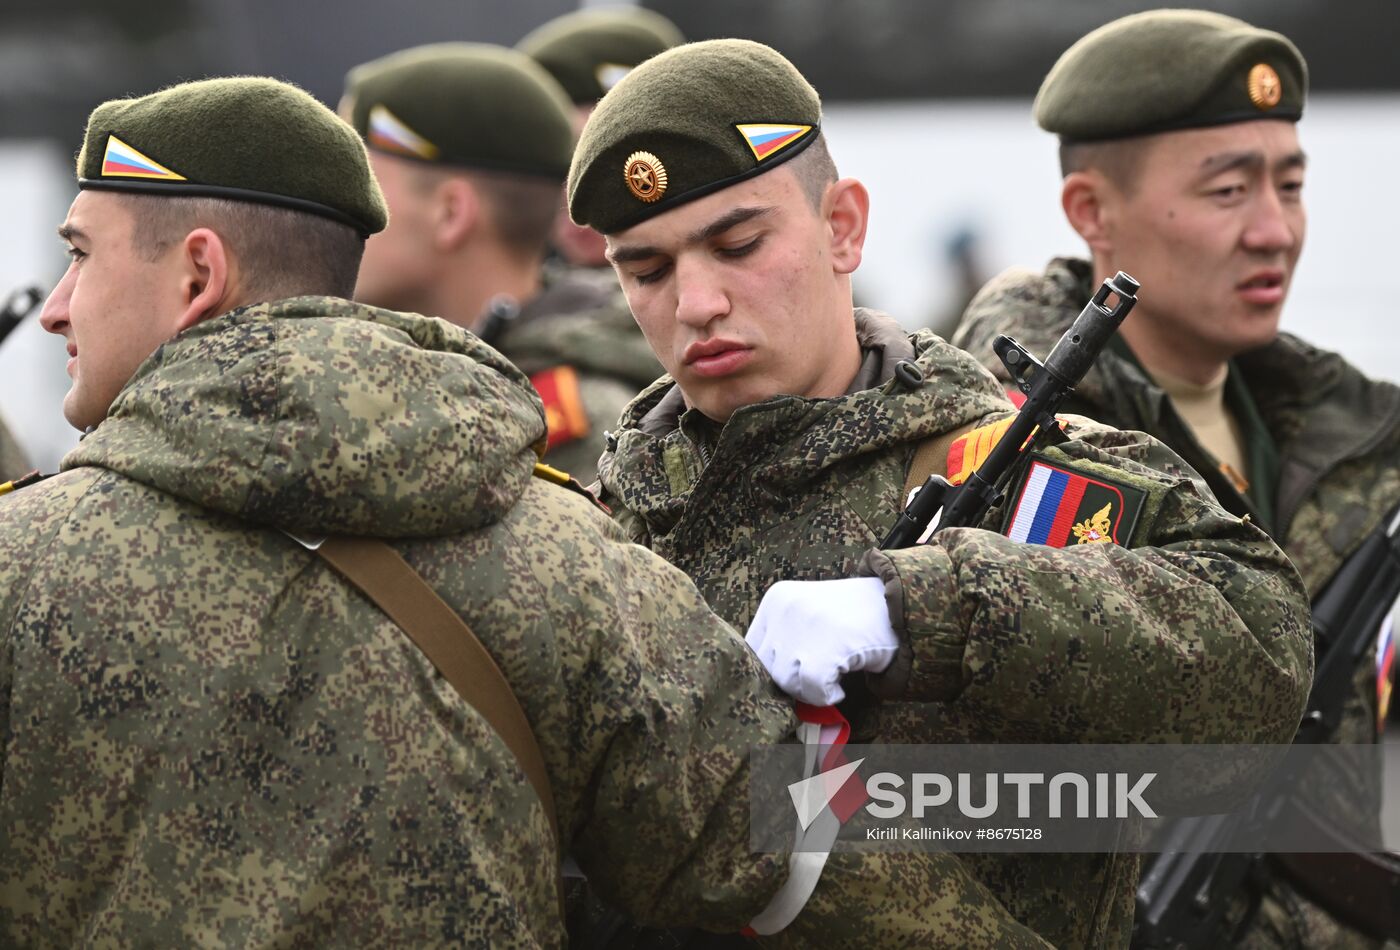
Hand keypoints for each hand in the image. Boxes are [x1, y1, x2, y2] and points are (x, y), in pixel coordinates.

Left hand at [745, 577, 898, 705]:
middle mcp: (785, 608)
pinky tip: (842, 681)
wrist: (901, 607)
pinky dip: (829, 695)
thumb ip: (783, 646)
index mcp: (776, 599)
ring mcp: (806, 626)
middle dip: (791, 680)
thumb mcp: (810, 619)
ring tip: (833, 671)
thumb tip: (759, 693)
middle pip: (766, 668)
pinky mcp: (829, 646)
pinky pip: (813, 690)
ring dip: (810, 688)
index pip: (752, 650)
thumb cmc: (854, 619)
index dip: (773, 668)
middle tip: (819, 674)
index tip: (797, 671)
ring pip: (787, 682)